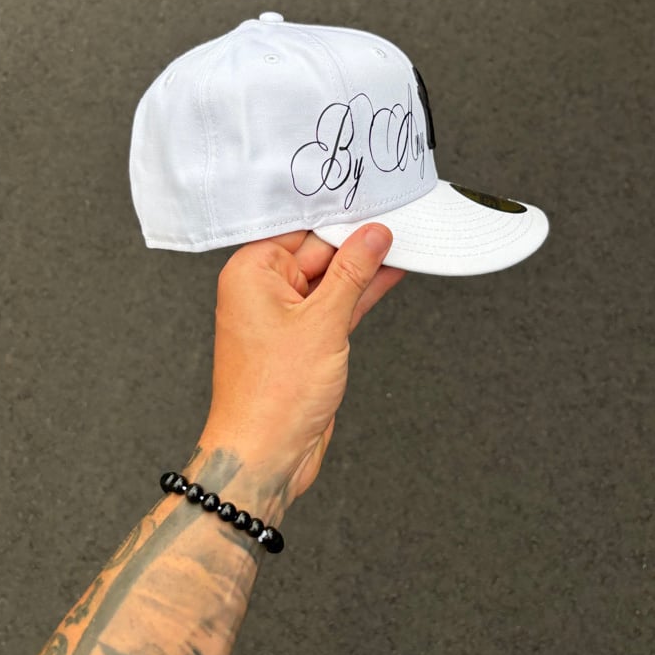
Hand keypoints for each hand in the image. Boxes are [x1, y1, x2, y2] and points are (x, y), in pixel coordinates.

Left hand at [201, 225, 404, 503]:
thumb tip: (373, 235)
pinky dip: (360, 294)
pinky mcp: (304, 340)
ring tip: (402, 242)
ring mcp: (284, 316)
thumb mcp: (324, 321)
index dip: (339, 217)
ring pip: (330, 281)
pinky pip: (334, 306)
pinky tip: (389, 274)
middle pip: (318, 253)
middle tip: (398, 217)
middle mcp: (262, 289)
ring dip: (364, 269)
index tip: (372, 199)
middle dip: (356, 241)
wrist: (266, 454)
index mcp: (251, 272)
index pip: (302, 230)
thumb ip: (352, 273)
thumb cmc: (274, 395)